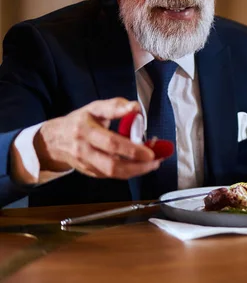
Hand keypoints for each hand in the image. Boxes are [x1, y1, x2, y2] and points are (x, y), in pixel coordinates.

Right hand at [33, 98, 160, 178]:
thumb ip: (115, 106)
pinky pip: (112, 176)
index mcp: (85, 130)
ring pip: (113, 173)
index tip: (149, 148)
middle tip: (155, 158)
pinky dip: (129, 171)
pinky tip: (141, 165)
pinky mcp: (90, 173)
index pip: (110, 141)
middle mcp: (84, 150)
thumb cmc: (79, 122)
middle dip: (138, 163)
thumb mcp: (94, 108)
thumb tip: (135, 108)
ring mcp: (86, 164)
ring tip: (153, 163)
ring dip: (136, 170)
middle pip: (113, 163)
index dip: (131, 146)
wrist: (54, 141)